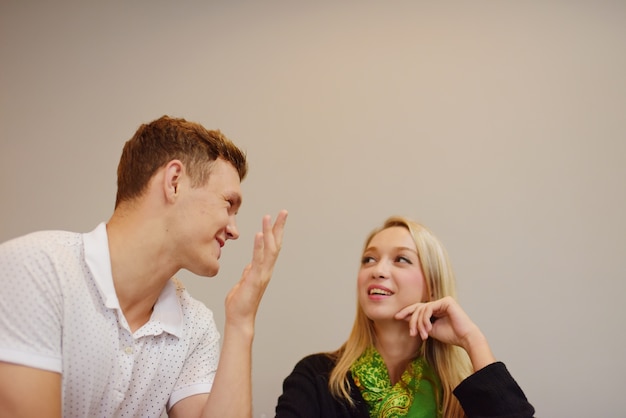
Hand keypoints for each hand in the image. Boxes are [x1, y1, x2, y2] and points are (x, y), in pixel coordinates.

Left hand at [224, 210, 287, 329]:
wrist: (239, 319)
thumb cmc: (240, 303)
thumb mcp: (244, 283)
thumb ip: (249, 273)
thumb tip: (250, 265)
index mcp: (263, 269)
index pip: (272, 247)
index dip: (275, 232)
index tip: (277, 218)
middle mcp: (266, 270)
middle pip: (275, 244)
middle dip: (279, 227)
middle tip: (284, 212)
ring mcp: (262, 274)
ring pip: (269, 249)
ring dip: (269, 232)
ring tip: (268, 217)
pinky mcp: (255, 278)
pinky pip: (258, 259)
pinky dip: (259, 246)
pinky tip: (259, 234)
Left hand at [395, 296, 495, 370]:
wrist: (465, 338)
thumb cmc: (450, 335)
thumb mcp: (429, 329)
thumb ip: (419, 322)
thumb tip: (403, 317)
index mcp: (435, 309)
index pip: (418, 308)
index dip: (407, 312)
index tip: (396, 317)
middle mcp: (439, 303)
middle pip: (418, 307)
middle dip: (412, 319)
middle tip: (411, 332)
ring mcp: (443, 301)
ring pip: (422, 308)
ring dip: (419, 323)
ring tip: (422, 334)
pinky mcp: (446, 301)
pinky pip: (429, 308)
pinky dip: (425, 319)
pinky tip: (428, 329)